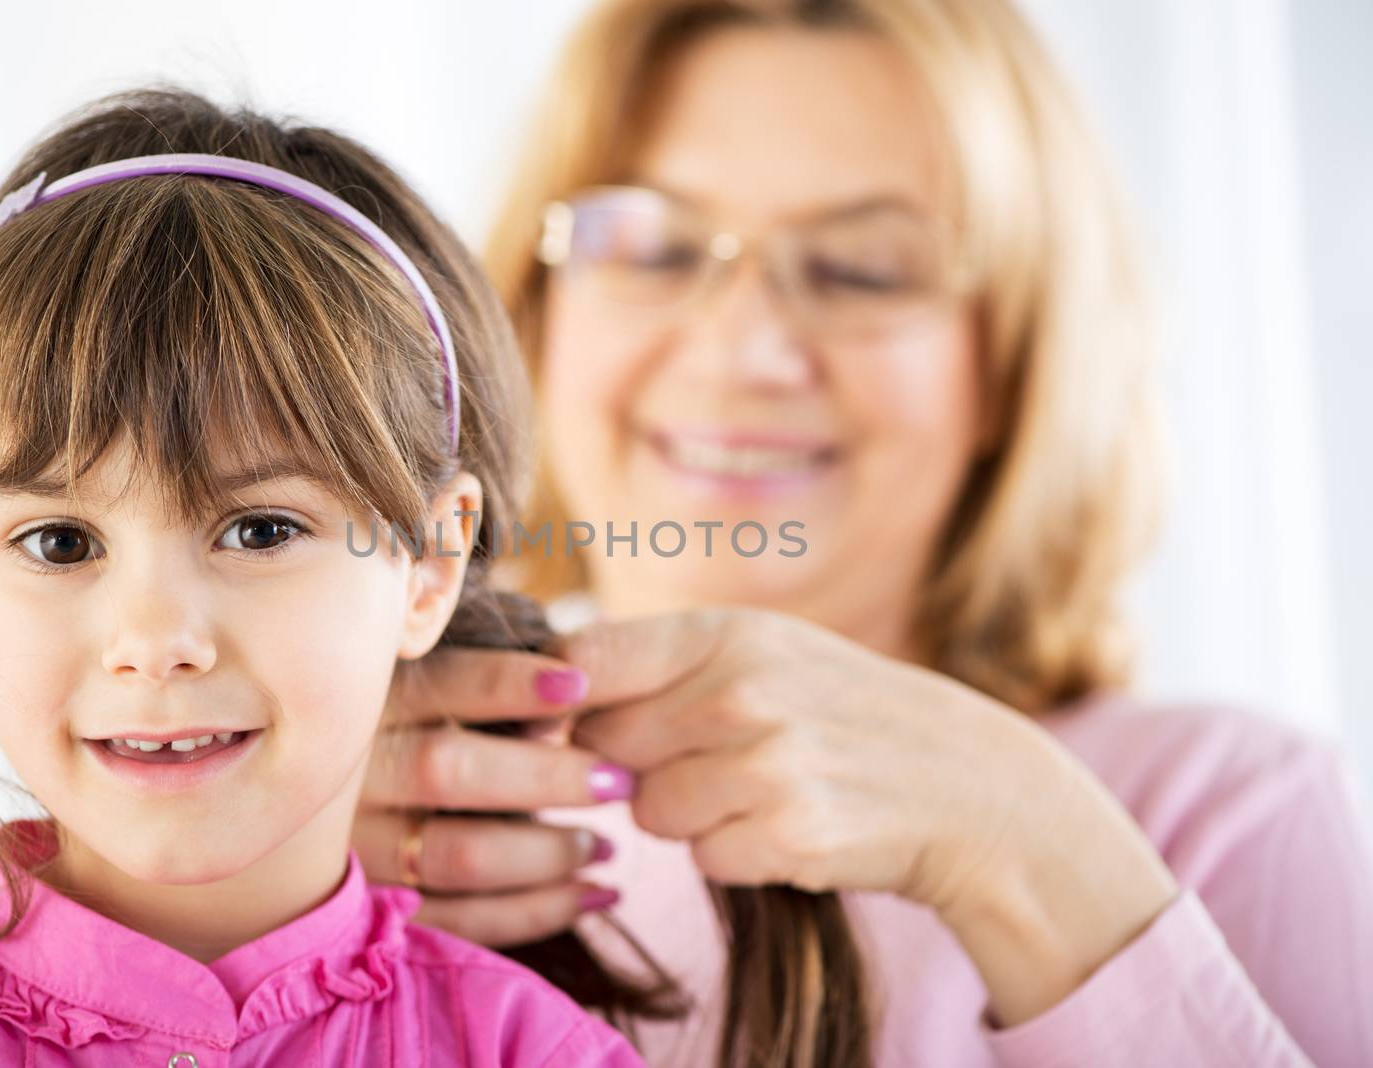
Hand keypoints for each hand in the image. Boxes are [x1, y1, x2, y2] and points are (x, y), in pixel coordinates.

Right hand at [355, 646, 631, 946]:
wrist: (311, 814)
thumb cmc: (399, 738)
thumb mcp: (421, 696)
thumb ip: (478, 693)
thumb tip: (562, 705)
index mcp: (367, 702)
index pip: (444, 682)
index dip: (513, 683)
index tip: (582, 685)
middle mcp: (349, 773)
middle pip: (448, 771)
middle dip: (548, 777)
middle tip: (618, 781)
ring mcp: (352, 848)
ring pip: (458, 855)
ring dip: (548, 853)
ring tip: (605, 847)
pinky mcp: (369, 909)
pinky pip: (459, 921)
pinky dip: (536, 912)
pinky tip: (593, 895)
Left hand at [549, 606, 1179, 1025]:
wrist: (966, 784)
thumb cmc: (837, 711)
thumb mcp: (758, 654)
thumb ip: (655, 664)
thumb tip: (543, 698)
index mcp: (723, 631)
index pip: (579, 658)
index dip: (552, 700)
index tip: (559, 722)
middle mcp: (740, 690)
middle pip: (602, 743)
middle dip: (635, 761)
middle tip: (707, 756)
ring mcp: (767, 764)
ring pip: (647, 810)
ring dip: (688, 814)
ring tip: (758, 788)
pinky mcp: (790, 835)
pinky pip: (703, 859)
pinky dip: (733, 854)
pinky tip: (787, 825)